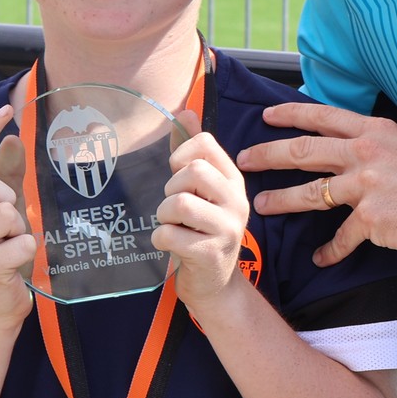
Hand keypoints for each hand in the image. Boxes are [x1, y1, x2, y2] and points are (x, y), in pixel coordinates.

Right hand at [0, 108, 37, 329]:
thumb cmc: (2, 254)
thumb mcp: (5, 211)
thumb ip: (8, 175)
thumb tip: (14, 136)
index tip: (6, 108)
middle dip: (6, 197)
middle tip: (8, 223)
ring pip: (6, 212)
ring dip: (20, 229)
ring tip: (11, 246)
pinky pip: (22, 242)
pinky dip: (29, 252)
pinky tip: (17, 265)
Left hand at [152, 118, 251, 308]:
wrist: (215, 286)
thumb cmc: (202, 232)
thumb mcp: (203, 192)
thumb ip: (193, 154)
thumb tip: (185, 111)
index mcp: (233, 180)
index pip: (206, 144)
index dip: (182, 154)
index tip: (178, 174)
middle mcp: (236, 201)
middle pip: (193, 172)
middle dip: (171, 188)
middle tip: (173, 207)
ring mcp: (226, 228)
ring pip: (179, 203)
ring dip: (163, 215)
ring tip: (171, 225)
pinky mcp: (210, 254)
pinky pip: (169, 235)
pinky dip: (159, 239)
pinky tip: (168, 244)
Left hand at [238, 104, 396, 265]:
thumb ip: (379, 149)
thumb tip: (355, 155)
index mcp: (377, 131)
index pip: (324, 116)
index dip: (291, 114)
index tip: (267, 116)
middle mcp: (367, 153)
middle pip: (304, 150)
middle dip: (269, 153)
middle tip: (245, 158)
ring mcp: (366, 186)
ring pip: (311, 192)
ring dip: (282, 200)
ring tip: (263, 205)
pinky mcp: (371, 219)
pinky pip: (341, 238)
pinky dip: (330, 250)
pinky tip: (321, 258)